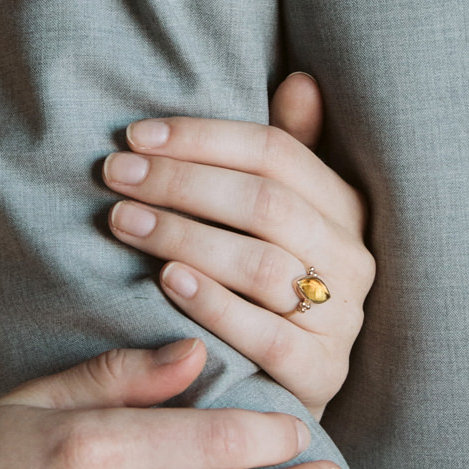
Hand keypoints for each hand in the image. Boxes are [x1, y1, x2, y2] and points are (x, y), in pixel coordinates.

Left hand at [102, 72, 374, 416]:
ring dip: (183, 236)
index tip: (136, 135)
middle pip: (264, 204)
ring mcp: (341, 319)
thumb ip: (289, 152)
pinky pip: (264, 333)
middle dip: (181, 183)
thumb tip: (300, 80)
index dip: (203, 139)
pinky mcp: (318, 372)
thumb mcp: (283, 216)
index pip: (276, 153)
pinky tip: (164, 279)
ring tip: (122, 221)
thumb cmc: (271, 284)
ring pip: (261, 264)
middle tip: (115, 175)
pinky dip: (212, 302)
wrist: (285, 388)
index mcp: (344, 207)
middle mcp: (352, 259)